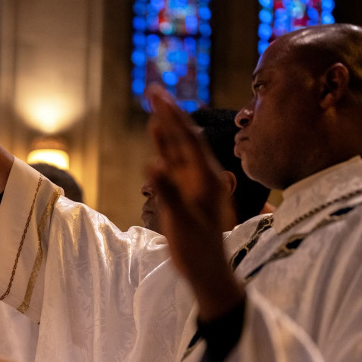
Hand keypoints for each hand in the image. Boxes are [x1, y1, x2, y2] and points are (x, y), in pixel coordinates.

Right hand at [146, 86, 244, 320]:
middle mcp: (202, 176)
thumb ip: (170, 193)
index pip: (188, 140)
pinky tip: (157, 139)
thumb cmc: (198, 250)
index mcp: (206, 179)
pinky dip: (165, 148)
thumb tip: (154, 164)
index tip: (159, 97)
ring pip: (179, 149)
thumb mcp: (183, 223)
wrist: (208, 271)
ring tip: (155, 106)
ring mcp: (194, 183)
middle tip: (153, 90)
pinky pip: (174, 164)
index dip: (173, 117)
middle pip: (184, 138)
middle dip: (169, 113)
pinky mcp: (187, 192)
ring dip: (167, 127)